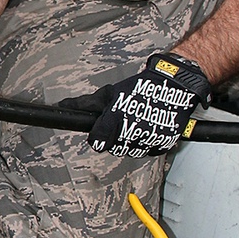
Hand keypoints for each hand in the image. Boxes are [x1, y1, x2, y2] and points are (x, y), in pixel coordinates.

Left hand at [60, 52, 211, 158]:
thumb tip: (64, 106)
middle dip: (114, 136)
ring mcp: (148, 140)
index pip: (97, 141)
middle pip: (113, 147)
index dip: (97, 135)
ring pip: (130, 150)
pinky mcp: (162, 145)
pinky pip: (147, 150)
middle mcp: (131, 132)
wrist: (174, 87)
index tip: (99, 131)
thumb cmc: (141, 88)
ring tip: (137, 122)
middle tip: (122, 121)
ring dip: (130, 140)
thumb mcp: (112, 92)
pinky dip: (146, 142)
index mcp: (116, 118)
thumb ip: (87, 103)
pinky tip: (147, 127)